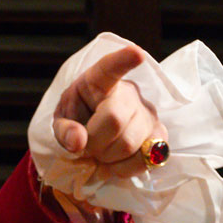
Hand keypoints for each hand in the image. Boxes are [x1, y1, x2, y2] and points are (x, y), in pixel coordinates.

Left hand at [51, 44, 165, 181]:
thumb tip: (78, 142)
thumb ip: (64, 130)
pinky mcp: (160, 135)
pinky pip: (145, 159)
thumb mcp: (62, 121)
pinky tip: (117, 161)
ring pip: (130, 144)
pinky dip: (125, 169)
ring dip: (108, 158)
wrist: (96, 134)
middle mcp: (130, 93)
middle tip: (88, 146)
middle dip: (94, 143)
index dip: (124, 61)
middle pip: (114, 120)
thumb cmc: (79, 119)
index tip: (136, 54)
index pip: (111, 68)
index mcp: (100, 80)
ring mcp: (149, 114)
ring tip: (102, 152)